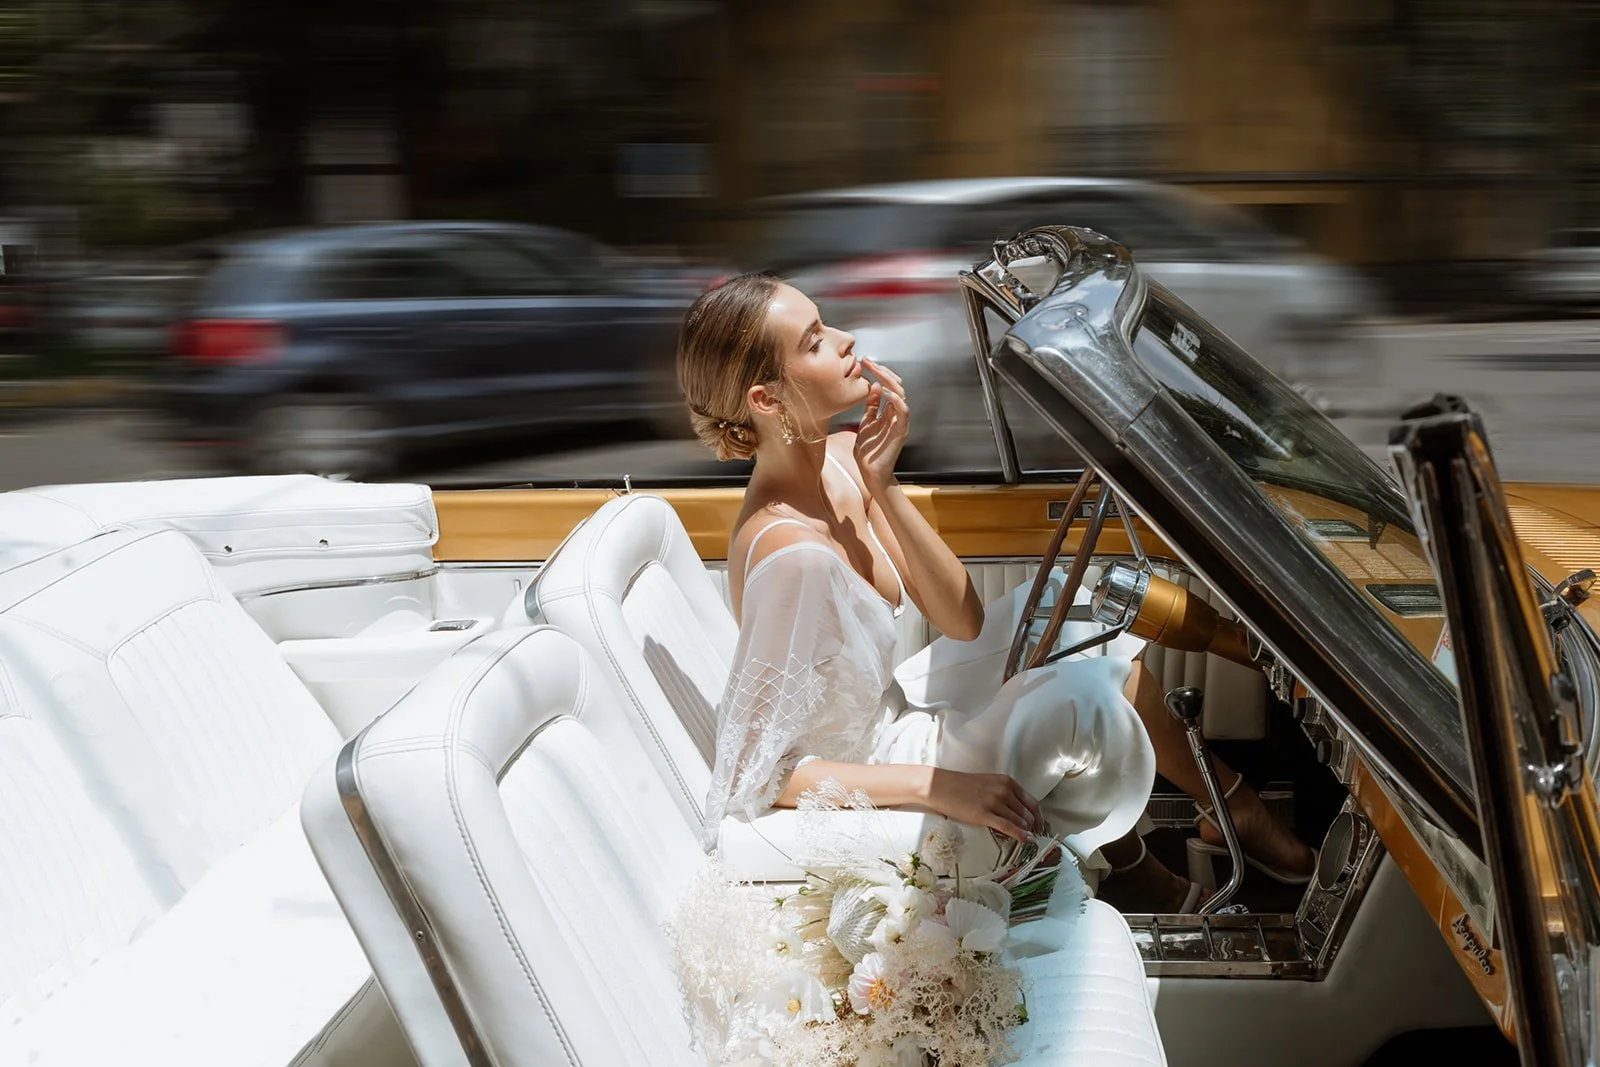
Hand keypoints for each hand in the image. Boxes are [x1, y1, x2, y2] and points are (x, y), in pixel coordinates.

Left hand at [852, 358, 908, 492]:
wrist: (871, 473)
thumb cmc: (868, 452)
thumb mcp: (866, 423)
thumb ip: (871, 407)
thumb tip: (873, 387)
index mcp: (889, 412)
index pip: (888, 385)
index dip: (878, 372)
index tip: (864, 362)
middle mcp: (897, 415)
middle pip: (896, 386)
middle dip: (882, 371)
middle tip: (867, 361)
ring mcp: (900, 422)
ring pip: (901, 394)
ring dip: (889, 379)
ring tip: (875, 371)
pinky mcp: (901, 431)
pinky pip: (903, 410)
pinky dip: (895, 398)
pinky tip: (883, 390)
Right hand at [924, 768, 1043, 844]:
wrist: (941, 786)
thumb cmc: (962, 786)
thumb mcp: (988, 783)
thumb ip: (1004, 793)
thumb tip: (1018, 812)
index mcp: (1006, 782)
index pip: (1031, 802)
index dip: (1038, 817)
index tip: (1040, 826)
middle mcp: (1003, 791)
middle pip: (1027, 814)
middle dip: (1033, 827)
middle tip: (1034, 837)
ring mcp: (994, 802)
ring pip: (1019, 821)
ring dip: (1026, 832)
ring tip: (1028, 840)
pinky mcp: (984, 814)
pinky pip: (1008, 827)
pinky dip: (1020, 835)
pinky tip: (1026, 840)